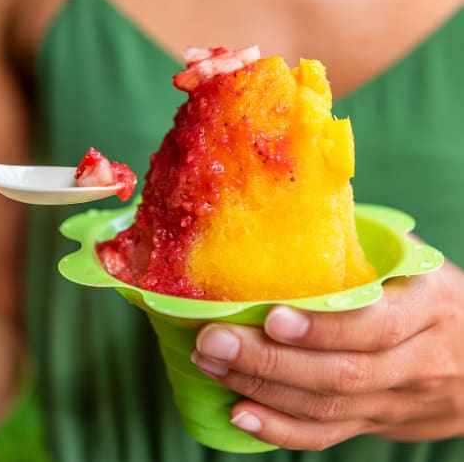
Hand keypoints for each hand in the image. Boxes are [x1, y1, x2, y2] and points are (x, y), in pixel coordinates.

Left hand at [191, 257, 463, 449]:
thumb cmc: (428, 295)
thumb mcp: (413, 265)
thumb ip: (363, 245)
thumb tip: (293, 203)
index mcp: (428, 307)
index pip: (376, 325)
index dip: (322, 327)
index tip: (269, 316)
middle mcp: (419, 360)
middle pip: (342, 373)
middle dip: (269, 360)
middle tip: (211, 341)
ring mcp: (398, 399)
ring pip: (328, 406)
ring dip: (262, 388)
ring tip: (211, 364)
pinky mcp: (376, 424)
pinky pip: (328, 435)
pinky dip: (280, 430)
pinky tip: (239, 413)